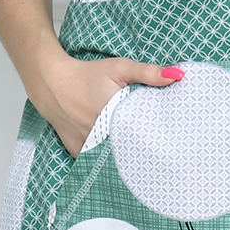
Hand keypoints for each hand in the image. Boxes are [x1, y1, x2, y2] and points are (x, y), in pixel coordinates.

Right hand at [31, 47, 183, 158]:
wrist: (51, 83)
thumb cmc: (87, 74)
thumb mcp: (119, 67)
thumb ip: (148, 73)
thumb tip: (177, 75)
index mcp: (115, 114)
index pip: (143, 135)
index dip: (157, 141)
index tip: (169, 144)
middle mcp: (101, 134)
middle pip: (130, 151)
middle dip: (144, 151)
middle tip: (161, 154)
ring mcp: (88, 145)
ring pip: (113, 160)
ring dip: (125, 158)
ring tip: (144, 161)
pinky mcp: (78, 151)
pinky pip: (97, 162)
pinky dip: (106, 160)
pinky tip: (118, 160)